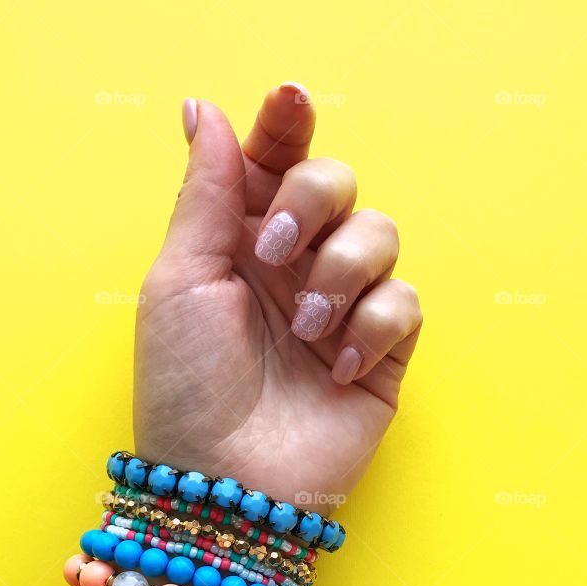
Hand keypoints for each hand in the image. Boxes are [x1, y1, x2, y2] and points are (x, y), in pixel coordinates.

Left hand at [134, 83, 421, 504]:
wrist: (224, 483)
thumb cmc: (186, 387)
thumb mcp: (180, 281)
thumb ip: (205, 193)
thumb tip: (203, 108)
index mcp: (240, 243)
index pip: (275, 161)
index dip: (287, 125)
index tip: (288, 102)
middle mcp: (296, 267)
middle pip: (339, 183)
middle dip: (312, 201)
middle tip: (273, 249)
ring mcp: (341, 310)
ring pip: (382, 234)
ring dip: (343, 271)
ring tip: (304, 327)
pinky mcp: (382, 356)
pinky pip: (407, 303)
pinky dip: (373, 328)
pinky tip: (335, 368)